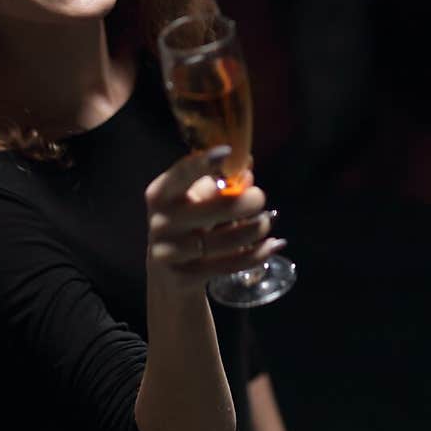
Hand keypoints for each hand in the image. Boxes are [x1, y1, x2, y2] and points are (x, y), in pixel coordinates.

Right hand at [145, 145, 282, 291]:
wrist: (167, 273)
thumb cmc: (186, 224)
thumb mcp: (194, 201)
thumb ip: (219, 183)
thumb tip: (248, 167)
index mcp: (160, 194)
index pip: (180, 175)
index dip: (202, 163)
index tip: (227, 152)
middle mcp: (160, 222)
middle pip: (209, 209)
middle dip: (242, 203)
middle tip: (260, 197)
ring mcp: (169, 253)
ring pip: (222, 241)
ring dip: (252, 230)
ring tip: (266, 222)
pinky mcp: (184, 278)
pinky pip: (228, 265)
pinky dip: (254, 255)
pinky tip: (270, 246)